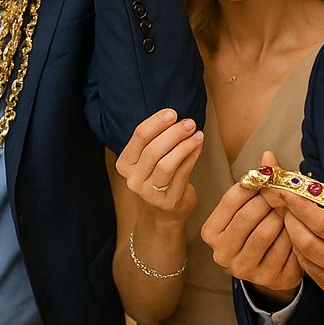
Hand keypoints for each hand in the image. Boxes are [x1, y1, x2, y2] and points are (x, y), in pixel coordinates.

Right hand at [116, 108, 202, 224]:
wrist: (162, 212)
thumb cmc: (157, 178)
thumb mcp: (148, 159)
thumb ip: (157, 139)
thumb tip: (176, 118)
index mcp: (124, 163)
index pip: (139, 137)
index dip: (156, 122)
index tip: (172, 113)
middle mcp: (133, 179)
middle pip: (152, 150)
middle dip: (173, 133)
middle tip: (189, 123)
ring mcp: (149, 192)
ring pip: (166, 164)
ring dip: (184, 145)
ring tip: (197, 134)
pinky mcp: (167, 201)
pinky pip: (182, 174)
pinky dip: (192, 157)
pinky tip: (199, 146)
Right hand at [201, 151, 302, 303]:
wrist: (270, 265)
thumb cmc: (257, 227)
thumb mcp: (251, 205)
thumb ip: (259, 181)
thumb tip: (269, 153)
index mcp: (211, 232)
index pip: (231, 200)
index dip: (253, 185)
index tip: (269, 177)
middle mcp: (221, 253)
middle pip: (248, 217)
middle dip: (269, 201)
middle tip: (285, 193)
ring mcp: (244, 269)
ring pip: (266, 233)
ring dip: (283, 217)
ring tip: (292, 209)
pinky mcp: (269, 279)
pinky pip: (285, 250)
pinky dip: (295, 235)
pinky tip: (300, 228)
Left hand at [275, 189, 323, 324]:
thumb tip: (321, 193)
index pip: (323, 224)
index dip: (300, 207)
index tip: (287, 193)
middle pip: (307, 242)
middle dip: (291, 220)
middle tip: (288, 205)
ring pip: (305, 257)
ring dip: (294, 235)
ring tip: (295, 219)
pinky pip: (311, 271)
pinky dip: (303, 252)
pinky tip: (306, 238)